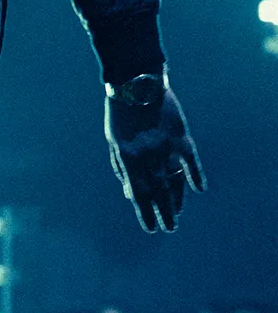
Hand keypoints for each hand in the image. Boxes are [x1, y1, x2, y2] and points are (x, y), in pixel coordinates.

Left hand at [105, 84, 204, 232]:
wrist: (136, 83)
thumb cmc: (121, 114)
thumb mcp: (114, 141)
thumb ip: (121, 168)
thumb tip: (129, 195)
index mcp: (128, 159)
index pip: (138, 194)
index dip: (145, 213)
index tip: (151, 229)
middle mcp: (147, 157)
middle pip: (158, 193)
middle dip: (164, 214)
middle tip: (170, 228)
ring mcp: (166, 147)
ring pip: (175, 181)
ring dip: (178, 200)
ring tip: (178, 215)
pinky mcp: (181, 136)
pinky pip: (191, 161)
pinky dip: (196, 175)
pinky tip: (199, 188)